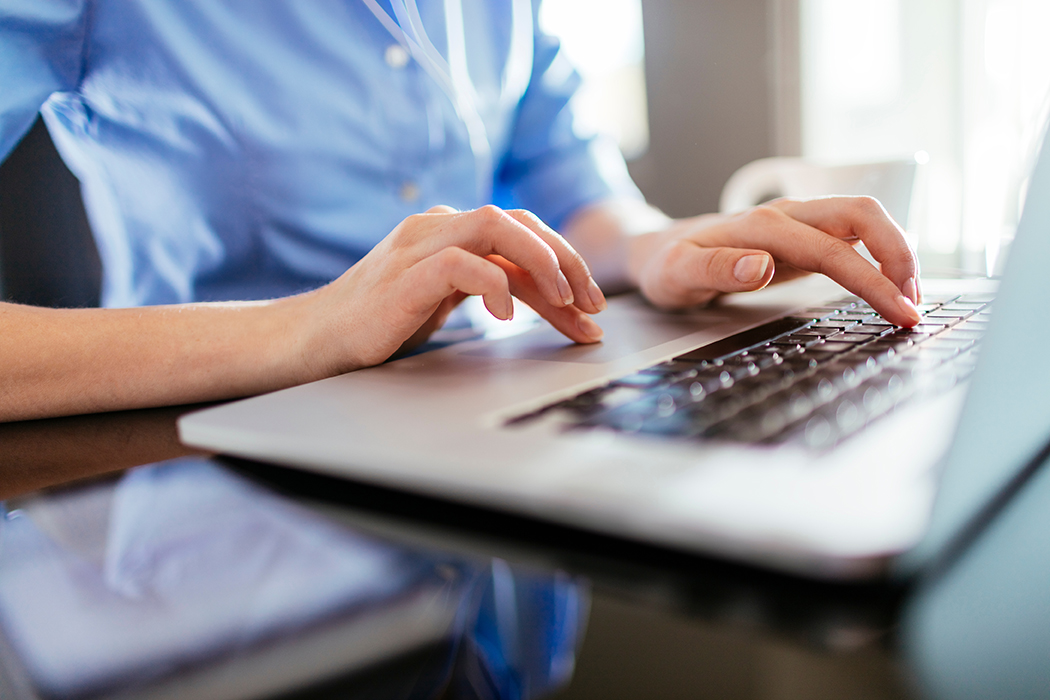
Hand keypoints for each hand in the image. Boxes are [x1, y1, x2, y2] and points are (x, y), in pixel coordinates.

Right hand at [305, 205, 606, 374]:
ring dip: (542, 263)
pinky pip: (462, 264)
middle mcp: (438, 226)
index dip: (565, 267)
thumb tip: (546, 297)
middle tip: (594, 306)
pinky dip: (493, 287)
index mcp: (450, 230)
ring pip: (497, 227)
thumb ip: (487, 284)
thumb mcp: (446, 299)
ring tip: (565, 303)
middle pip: (519, 222)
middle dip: (567, 262)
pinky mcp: (405, 274)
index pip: (522, 234)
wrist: (315, 338)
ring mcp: (419, 245)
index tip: (592, 309)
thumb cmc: (381, 322)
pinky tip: (506, 319)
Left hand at [629, 196, 921, 326]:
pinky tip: (888, 286)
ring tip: (909, 299)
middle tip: (914, 305)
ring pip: (863, 220)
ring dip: (895, 253)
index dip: (873, 278)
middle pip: (863, 214)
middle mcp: (785, 216)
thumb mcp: (676, 275)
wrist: (659, 250)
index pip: (832, 248)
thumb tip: (761, 266)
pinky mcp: (802, 236)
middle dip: (900, 255)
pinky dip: (879, 257)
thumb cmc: (667, 265)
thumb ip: (715, 270)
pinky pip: (852, 236)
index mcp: (760, 226)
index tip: (900, 310)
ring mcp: (797, 223)